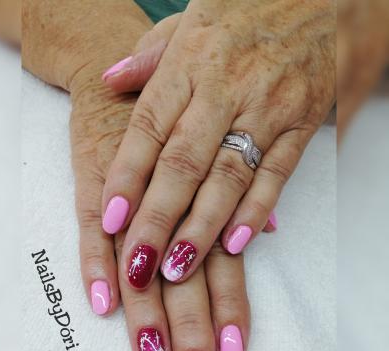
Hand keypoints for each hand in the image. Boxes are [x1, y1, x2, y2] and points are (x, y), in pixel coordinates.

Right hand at [70, 63, 249, 350]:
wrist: (122, 80)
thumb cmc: (174, 121)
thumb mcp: (214, 149)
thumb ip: (240, 192)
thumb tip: (272, 227)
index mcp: (205, 193)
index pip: (222, 260)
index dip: (228, 306)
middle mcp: (172, 198)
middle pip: (184, 272)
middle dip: (190, 326)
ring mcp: (130, 190)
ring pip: (140, 259)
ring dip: (145, 312)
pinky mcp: (94, 178)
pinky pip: (91, 227)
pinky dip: (96, 265)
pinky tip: (102, 304)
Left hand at [101, 0, 335, 289]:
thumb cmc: (238, 12)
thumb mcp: (184, 24)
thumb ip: (145, 58)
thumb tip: (109, 82)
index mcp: (188, 64)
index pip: (149, 129)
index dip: (128, 178)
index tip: (110, 219)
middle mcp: (225, 89)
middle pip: (184, 164)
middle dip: (158, 219)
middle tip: (138, 265)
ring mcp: (267, 109)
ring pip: (228, 178)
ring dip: (201, 228)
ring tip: (177, 267)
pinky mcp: (301, 124)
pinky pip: (277, 175)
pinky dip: (255, 211)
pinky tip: (234, 244)